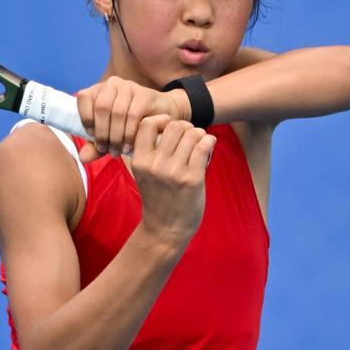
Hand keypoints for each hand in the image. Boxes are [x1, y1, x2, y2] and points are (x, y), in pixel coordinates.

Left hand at [76, 77, 189, 160]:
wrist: (161, 116)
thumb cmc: (130, 125)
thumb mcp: (110, 136)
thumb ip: (95, 146)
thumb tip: (83, 158)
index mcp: (99, 90)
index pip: (84, 97)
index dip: (85, 117)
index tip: (92, 136)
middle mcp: (112, 84)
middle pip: (101, 107)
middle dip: (102, 133)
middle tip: (107, 150)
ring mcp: (129, 87)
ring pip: (117, 112)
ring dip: (116, 137)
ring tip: (118, 151)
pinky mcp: (144, 94)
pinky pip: (132, 115)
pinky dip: (129, 134)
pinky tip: (129, 146)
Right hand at [129, 115, 217, 243]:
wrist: (166, 229)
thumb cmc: (158, 198)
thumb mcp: (145, 174)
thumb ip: (150, 152)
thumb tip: (169, 123)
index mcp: (140, 161)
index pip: (147, 124)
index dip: (162, 120)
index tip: (169, 126)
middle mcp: (155, 165)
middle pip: (174, 126)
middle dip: (186, 126)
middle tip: (190, 135)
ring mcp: (174, 172)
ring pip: (191, 134)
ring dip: (200, 133)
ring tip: (201, 141)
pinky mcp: (192, 179)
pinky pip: (204, 146)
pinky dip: (209, 141)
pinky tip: (209, 144)